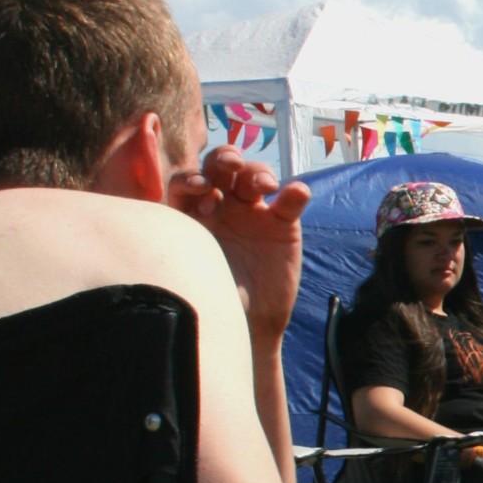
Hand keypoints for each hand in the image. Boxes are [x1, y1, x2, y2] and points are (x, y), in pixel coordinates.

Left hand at [167, 146, 309, 336]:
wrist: (248, 323)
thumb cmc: (213, 296)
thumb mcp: (191, 267)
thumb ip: (187, 239)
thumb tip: (186, 214)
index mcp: (192, 213)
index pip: (187, 182)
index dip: (192, 178)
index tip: (200, 190)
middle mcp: (221, 206)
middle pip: (220, 168)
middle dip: (225, 159)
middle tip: (231, 166)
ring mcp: (253, 213)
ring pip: (254, 176)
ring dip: (258, 172)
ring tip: (265, 187)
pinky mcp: (283, 224)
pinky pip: (290, 201)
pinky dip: (295, 193)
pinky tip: (297, 192)